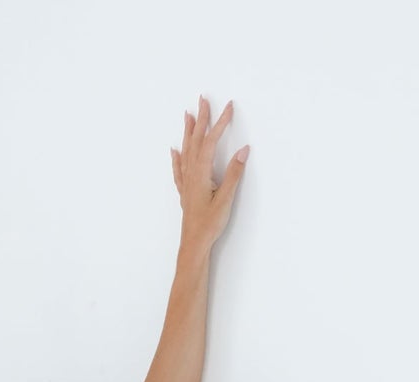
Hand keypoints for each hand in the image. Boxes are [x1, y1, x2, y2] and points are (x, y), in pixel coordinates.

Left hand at [171, 95, 248, 246]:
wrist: (193, 244)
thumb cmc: (208, 225)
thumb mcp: (225, 199)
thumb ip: (234, 173)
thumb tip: (244, 150)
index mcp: (201, 173)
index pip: (211, 141)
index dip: (220, 123)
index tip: (228, 107)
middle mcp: (191, 174)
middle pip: (196, 141)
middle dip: (201, 119)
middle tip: (203, 99)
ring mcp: (186, 183)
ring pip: (186, 151)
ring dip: (188, 132)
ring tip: (188, 115)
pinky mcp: (185, 192)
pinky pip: (179, 169)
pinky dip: (177, 157)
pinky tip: (174, 150)